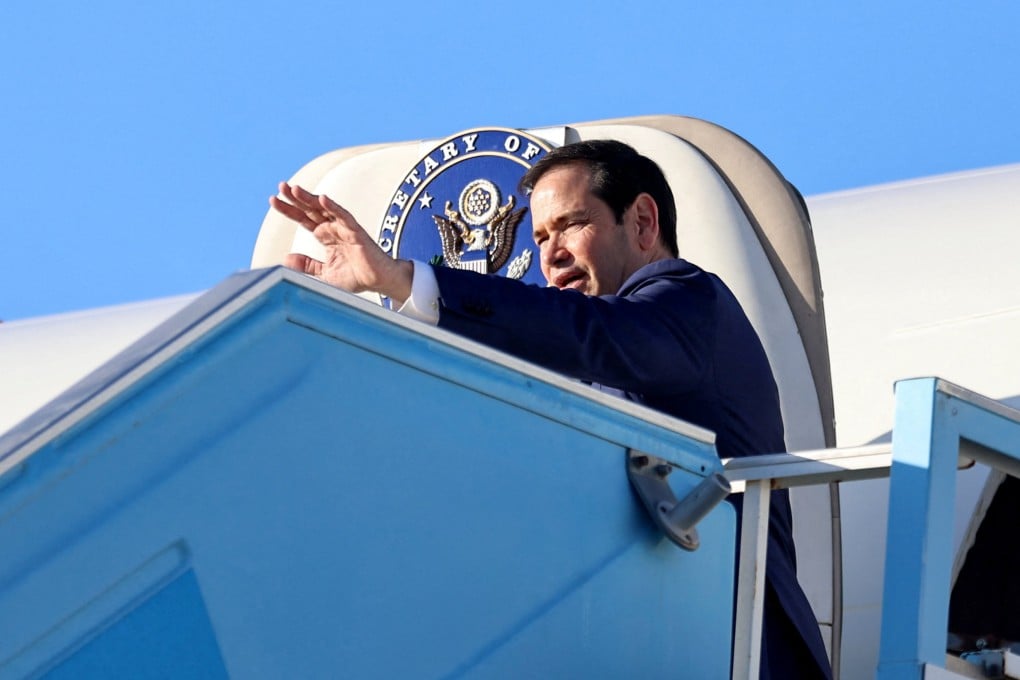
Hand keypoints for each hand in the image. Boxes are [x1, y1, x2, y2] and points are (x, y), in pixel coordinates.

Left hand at [269, 182, 411, 302]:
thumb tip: (287, 258)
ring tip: (294, 189)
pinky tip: (323, 199)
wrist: (378, 281)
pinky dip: (334, 208)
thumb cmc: (356, 276)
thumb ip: (307, 265)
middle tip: (280, 186)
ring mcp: (345, 228)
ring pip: (325, 209)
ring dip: (310, 198)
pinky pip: (344, 217)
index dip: (289, 209)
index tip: (273, 200)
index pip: (303, 218)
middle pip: (311, 209)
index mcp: (326, 235)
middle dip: (295, 198)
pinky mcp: (356, 232)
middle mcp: (333, 228)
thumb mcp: (324, 273)